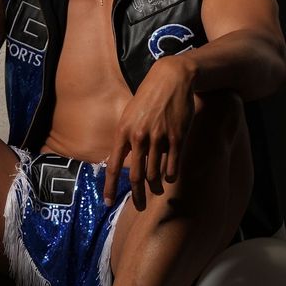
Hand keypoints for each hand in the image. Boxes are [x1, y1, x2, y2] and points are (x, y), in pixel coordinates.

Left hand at [103, 56, 196, 210]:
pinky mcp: (177, 137)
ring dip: (156, 187)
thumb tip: (125, 160)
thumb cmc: (149, 96)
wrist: (172, 78)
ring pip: (155, 174)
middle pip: (135, 176)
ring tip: (157, 190)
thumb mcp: (130, 114)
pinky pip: (172, 165)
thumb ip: (127, 137)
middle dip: (137, 196)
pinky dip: (170, 176)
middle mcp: (139, 137)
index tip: (108, 202)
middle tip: (140, 207)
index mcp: (123, 131)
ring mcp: (159, 138)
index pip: (113, 166)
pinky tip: (169, 178)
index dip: (110, 186)